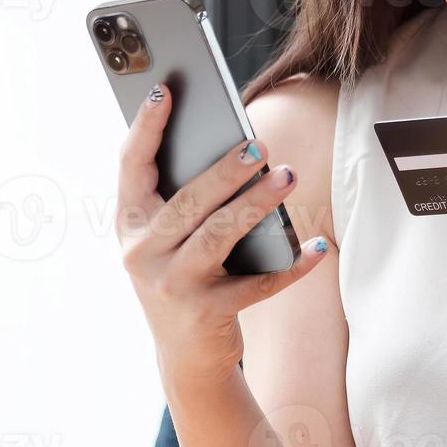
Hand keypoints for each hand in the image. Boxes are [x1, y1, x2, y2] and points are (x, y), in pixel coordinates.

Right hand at [115, 83, 330, 383]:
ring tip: (287, 176)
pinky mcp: (206, 313)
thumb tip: (232, 144)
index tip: (164, 89)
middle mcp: (142, 252)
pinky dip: (290, 266)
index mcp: (129, 222)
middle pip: (187, 201)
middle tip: (258, 144)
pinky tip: (316, 247)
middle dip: (223, 170)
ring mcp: (172, 285)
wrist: (185, 357)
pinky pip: (256, 284)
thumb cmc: (181, 275)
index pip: (130, 165)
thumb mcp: (165, 237)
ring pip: (219, 235)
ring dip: (257, 203)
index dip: (145, 126)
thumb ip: (180, 196)